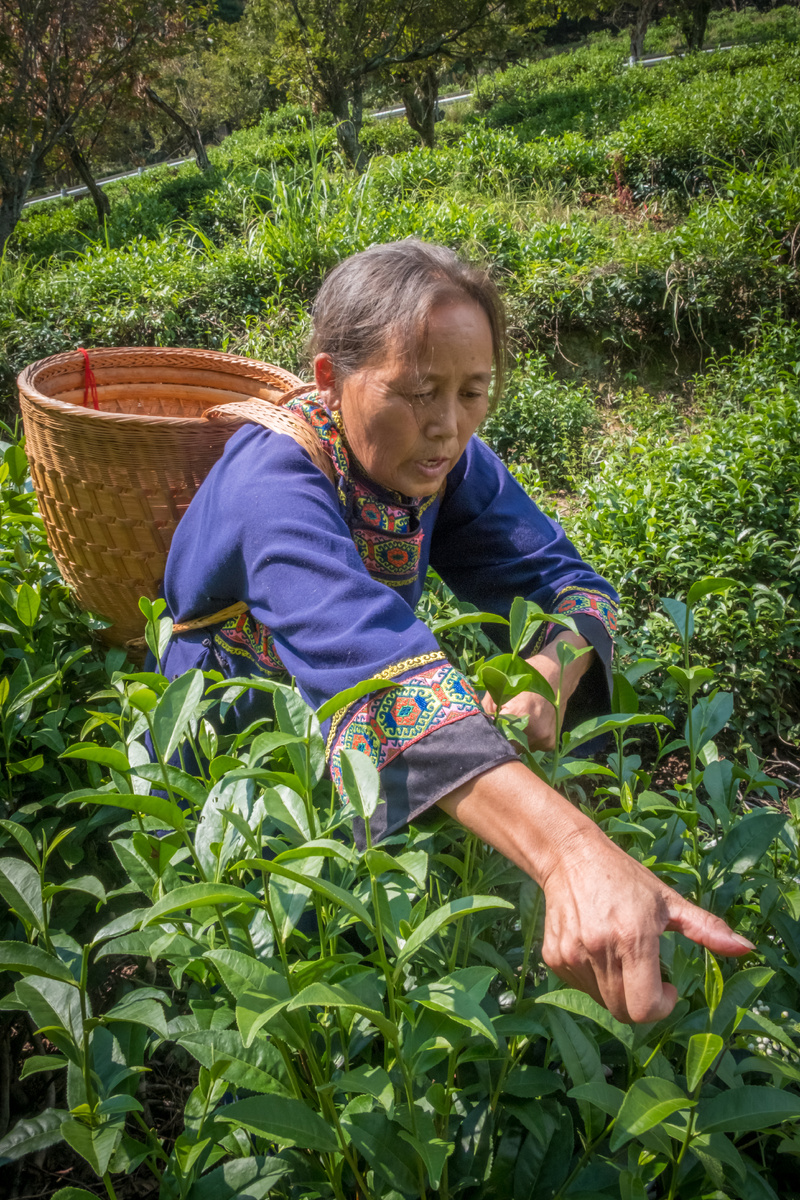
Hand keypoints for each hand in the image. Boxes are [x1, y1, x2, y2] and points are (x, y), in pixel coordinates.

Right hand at [438, 761, 753, 1022]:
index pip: (644, 1007)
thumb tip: (745, 948)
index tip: (669, 987)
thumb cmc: (624, 878)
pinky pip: (580, 986)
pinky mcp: (554, 956)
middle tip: (648, 975)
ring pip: (602, 1000)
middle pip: (624, 1012)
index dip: (662, 1007)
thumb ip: (706, 929)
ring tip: (621, 956)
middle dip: (642, 1002)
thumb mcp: (668, 900)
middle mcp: (600, 949)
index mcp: (634, 938)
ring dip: (618, 990)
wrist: (570, 857)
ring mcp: (572, 955)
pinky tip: (598, 950)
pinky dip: (594, 979)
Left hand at [481, 630, 593, 751]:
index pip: (495, 735)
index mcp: (519, 715)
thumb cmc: (525, 678)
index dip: (490, 732)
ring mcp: (543, 739)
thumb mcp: (501, 687)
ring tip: (519, 723)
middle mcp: (533, 731)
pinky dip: (528, 739)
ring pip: (519, 749)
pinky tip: (531, 725)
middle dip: (502, 738)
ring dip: (515, 740)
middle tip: (501, 726)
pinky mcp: (550, 743)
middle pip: (507, 746)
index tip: (488, 727)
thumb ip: (487, 709)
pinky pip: (532, 747)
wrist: (557, 675)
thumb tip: (478, 725)